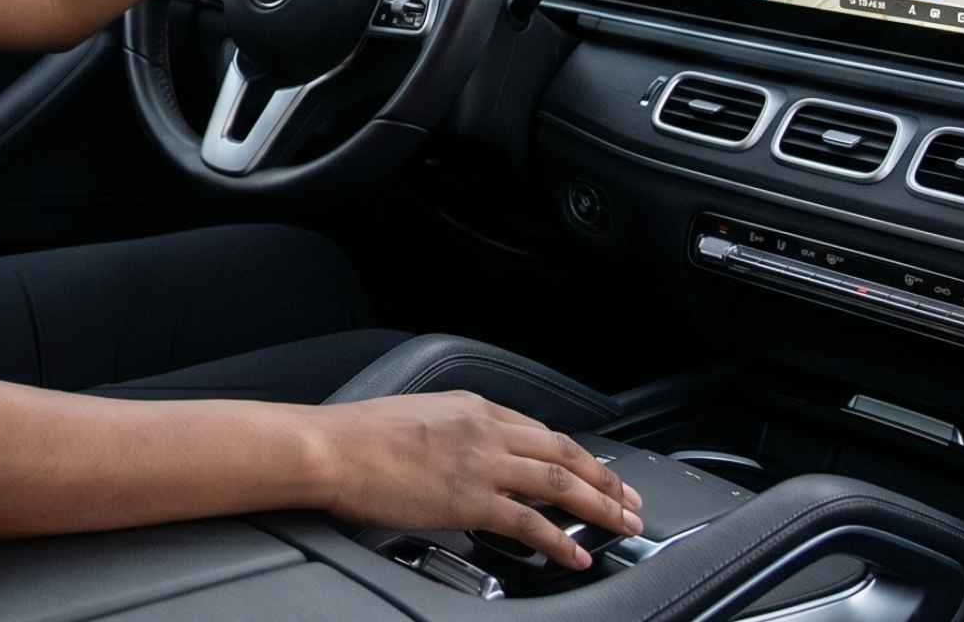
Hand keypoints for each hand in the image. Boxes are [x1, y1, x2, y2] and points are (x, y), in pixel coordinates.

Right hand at [316, 391, 642, 569]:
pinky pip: (530, 523)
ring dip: (599, 507)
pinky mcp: (471, 499)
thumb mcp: (415, 416)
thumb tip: (460, 458)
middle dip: (604, 479)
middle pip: (563, 452)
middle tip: (631, 500)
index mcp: (471, 407)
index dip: (574, 454)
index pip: (538, 430)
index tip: (593, 471)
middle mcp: (485, 430)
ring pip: (559, 483)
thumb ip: (449, 432)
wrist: (331, 448)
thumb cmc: (357, 436)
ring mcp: (481, 464)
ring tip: (623, 526)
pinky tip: (576, 555)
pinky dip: (559, 541)